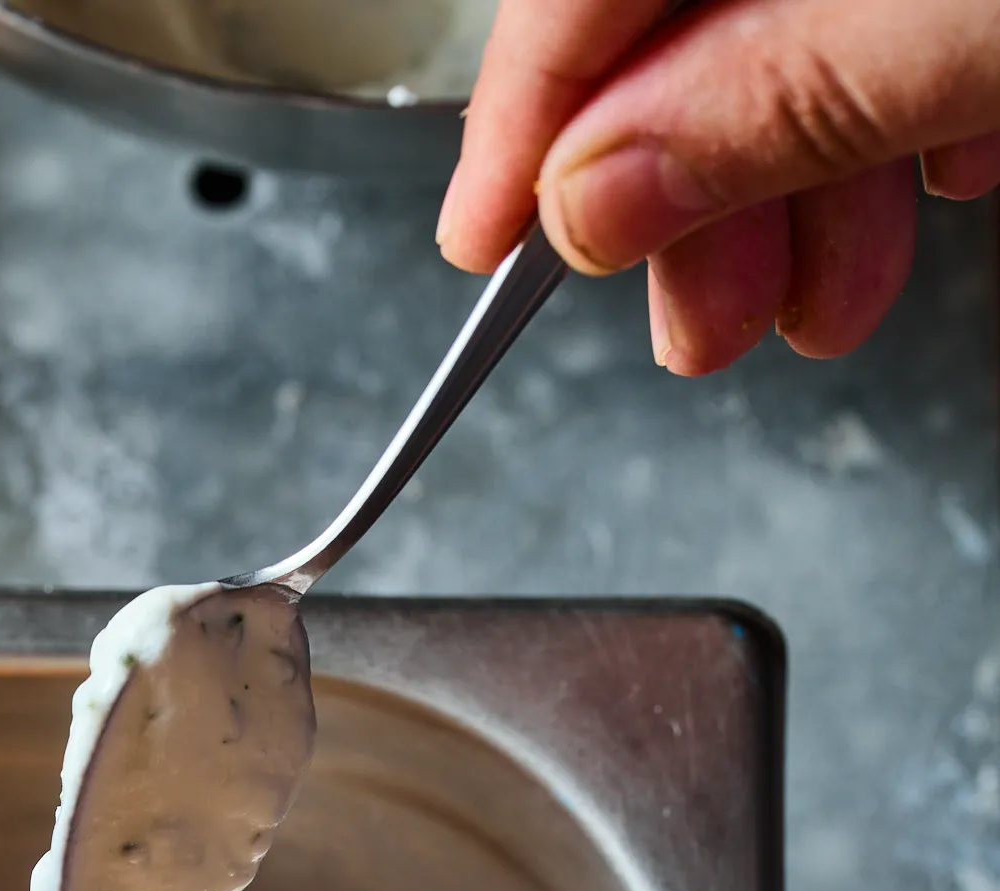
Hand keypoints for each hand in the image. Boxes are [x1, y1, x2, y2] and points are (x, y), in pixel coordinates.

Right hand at [438, 0, 999, 373]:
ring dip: (802, 185)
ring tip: (830, 299)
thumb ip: (767, 105)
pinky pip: (885, 8)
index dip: (517, 127)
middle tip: (703, 326)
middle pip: (672, 22)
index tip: (480, 244)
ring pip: (789, 28)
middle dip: (688, 190)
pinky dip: (890, 111)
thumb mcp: (943, 25)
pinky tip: (930, 171)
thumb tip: (594, 200)